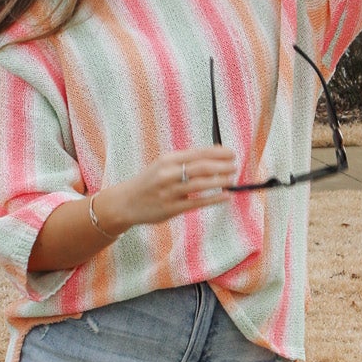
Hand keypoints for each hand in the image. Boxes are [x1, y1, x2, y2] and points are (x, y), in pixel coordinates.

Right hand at [100, 146, 237, 231]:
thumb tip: (214, 159)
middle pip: (201, 167)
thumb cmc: (150, 183)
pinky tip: (225, 196)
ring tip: (233, 179)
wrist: (126, 202)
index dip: (217, 152)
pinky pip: (197, 203)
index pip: (198, 153)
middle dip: (222, 165)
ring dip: (220, 181)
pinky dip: (213, 199)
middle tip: (235, 165)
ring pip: (200, 184)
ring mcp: (169, 192)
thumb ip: (184, 162)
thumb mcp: (163, 166)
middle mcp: (168, 174)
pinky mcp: (171, 208)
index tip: (231, 153)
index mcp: (168, 160)